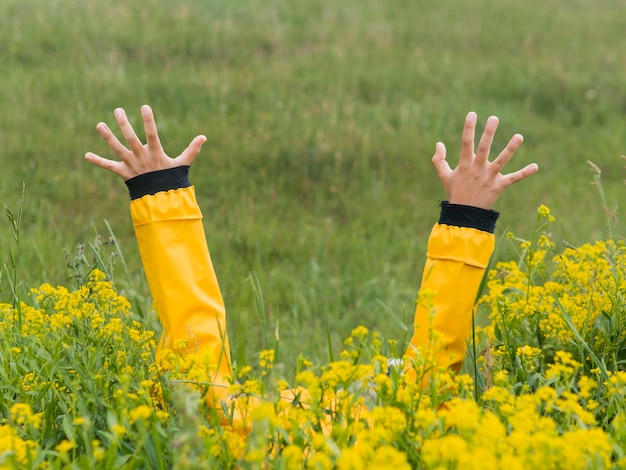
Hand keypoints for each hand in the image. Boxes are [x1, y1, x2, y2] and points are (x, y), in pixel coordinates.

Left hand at [85, 105, 206, 179]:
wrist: (161, 199)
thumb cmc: (172, 178)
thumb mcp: (182, 164)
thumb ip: (192, 150)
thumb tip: (204, 137)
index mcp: (155, 153)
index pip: (152, 134)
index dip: (148, 121)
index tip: (144, 107)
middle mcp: (141, 158)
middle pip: (130, 139)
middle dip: (123, 124)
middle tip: (117, 110)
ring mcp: (131, 165)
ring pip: (117, 149)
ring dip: (108, 137)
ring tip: (99, 125)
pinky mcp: (123, 172)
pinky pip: (109, 166)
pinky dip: (98, 161)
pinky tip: (86, 155)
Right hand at [431, 112, 537, 209]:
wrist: (465, 215)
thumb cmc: (455, 193)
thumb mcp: (444, 176)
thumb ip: (439, 160)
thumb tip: (439, 143)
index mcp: (464, 165)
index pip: (466, 143)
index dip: (468, 128)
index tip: (472, 114)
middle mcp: (477, 169)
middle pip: (483, 148)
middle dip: (488, 133)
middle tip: (494, 118)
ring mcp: (489, 177)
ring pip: (501, 161)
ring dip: (510, 149)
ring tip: (519, 136)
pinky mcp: (499, 186)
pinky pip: (514, 179)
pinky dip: (524, 173)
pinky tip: (535, 166)